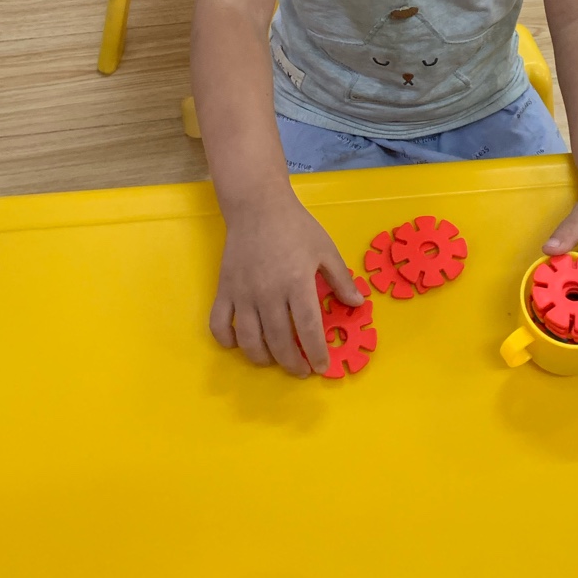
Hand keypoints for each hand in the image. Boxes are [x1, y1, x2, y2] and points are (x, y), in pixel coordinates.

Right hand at [210, 191, 364, 376]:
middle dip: (292, 363)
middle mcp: (269, 293)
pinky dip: (226, 341)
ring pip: (250, 340)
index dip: (316, 352)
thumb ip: (341, 279)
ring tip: (275, 361)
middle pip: (280, 341)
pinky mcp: (224, 290)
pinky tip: (239, 344)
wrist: (258, 207)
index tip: (321, 366)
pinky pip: (219, 324)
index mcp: (297, 282)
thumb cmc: (296, 227)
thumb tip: (358, 304)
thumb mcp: (325, 249)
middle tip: (301, 370)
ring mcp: (243, 293)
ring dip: (263, 358)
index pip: (308, 329)